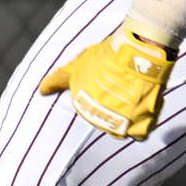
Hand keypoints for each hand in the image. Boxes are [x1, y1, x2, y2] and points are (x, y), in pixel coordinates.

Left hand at [38, 25, 176, 138]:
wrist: (136, 52)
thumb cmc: (105, 56)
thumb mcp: (76, 67)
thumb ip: (58, 80)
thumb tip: (41, 90)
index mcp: (82, 109)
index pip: (90, 113)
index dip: (101, 99)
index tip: (109, 87)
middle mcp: (99, 121)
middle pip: (107, 123)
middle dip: (115, 110)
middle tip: (124, 92)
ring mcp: (120, 126)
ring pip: (123, 130)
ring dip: (129, 118)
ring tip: (135, 99)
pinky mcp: (140, 126)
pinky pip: (140, 133)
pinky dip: (143, 124)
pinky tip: (144, 108)